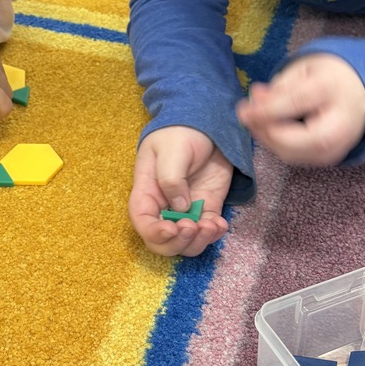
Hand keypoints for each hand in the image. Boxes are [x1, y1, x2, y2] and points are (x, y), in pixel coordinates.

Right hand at [129, 126, 231, 256]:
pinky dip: (214, 233)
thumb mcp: (172, 150)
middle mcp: (164, 206)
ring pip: (186, 242)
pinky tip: (221, 224)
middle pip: (163, 241)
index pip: (142, 221)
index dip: (154, 232)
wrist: (206, 123)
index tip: (173, 229)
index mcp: (147, 191)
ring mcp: (187, 209)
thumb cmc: (180, 132)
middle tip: (193, 227)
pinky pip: (208, 230)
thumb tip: (180, 207)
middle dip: (178, 243)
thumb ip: (171, 178)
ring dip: (198, 242)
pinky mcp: (207, 206)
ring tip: (211, 226)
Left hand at [236, 53, 364, 165]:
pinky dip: (276, 144)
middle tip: (245, 113)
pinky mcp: (329, 159)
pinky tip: (268, 128)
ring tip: (254, 118)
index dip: (264, 109)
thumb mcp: (305, 69)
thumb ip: (280, 86)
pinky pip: (294, 157)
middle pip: (293, 140)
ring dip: (265, 138)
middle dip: (263, 130)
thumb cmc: (329, 78)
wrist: (363, 95)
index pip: (295, 104)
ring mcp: (336, 148)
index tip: (243, 107)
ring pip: (290, 153)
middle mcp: (339, 126)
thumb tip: (255, 100)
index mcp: (332, 91)